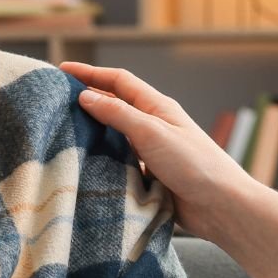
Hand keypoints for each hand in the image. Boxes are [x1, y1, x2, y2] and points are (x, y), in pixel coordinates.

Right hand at [60, 61, 254, 242]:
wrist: (221, 207)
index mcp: (158, 108)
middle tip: (56, 102)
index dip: (90, 74)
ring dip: (93, 134)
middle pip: (115, 107)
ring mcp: (152, 152)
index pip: (119, 82)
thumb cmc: (194, 165)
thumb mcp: (152, 133)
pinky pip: (120, 164)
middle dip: (87, 101)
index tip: (62, 70)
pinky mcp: (150, 177)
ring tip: (62, 133)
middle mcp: (154, 127)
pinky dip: (103, 162)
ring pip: (115, 137)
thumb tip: (84, 96)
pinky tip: (85, 167)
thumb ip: (118, 114)